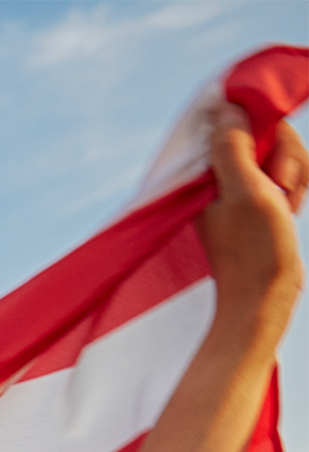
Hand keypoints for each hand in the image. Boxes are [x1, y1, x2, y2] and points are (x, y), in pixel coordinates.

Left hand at [198, 109, 305, 337]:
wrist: (264, 296)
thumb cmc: (254, 249)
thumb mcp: (245, 192)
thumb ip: (232, 149)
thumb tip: (226, 107)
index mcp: (204, 172)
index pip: (236, 120)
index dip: (265, 130)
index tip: (272, 166)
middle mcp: (217, 175)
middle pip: (265, 132)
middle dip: (284, 156)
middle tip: (278, 189)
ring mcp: (239, 186)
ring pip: (280, 152)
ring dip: (293, 173)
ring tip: (285, 205)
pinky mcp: (257, 197)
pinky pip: (286, 172)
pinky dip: (294, 186)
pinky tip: (290, 209)